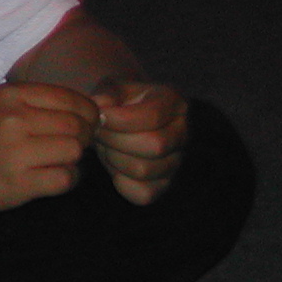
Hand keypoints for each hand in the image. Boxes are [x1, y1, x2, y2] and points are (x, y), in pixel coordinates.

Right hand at [0, 82, 98, 214]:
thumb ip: (37, 105)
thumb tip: (93, 112)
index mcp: (10, 95)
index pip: (71, 98)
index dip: (87, 114)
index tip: (81, 125)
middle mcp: (14, 119)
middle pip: (77, 126)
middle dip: (84, 138)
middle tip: (70, 146)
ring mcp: (16, 152)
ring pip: (74, 152)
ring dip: (73, 160)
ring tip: (57, 162)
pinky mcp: (19, 183)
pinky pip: (65, 179)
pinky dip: (66, 180)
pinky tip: (51, 178)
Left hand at [89, 78, 187, 204]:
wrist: (118, 119)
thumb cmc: (115, 101)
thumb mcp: (110, 88)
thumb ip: (106, 94)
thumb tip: (102, 107)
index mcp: (173, 103)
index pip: (153, 116)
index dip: (120, 119)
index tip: (99, 116)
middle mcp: (182, 133)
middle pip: (154, 146)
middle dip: (115, 140)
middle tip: (98, 132)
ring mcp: (176, 162)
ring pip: (144, 171)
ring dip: (113, 159)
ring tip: (106, 146)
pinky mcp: (163, 185)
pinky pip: (142, 194)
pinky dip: (120, 182)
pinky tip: (113, 164)